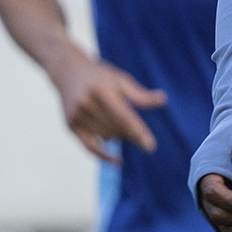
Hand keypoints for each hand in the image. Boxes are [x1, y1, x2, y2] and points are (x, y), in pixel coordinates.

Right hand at [51, 47, 166, 159]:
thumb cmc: (101, 76)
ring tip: (124, 129)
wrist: (68, 71)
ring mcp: (76, 115)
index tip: (150, 146)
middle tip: (141, 137)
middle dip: (131, 134)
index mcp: (102, 90)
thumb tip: (163, 100)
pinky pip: (89, 146)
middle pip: (115, 128)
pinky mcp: (70, 124)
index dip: (138, 132)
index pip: (123, 116)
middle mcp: (86, 103)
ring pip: (105, 137)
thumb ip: (140, 95)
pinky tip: (117, 160)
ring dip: (118, 137)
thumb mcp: (121, 80)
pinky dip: (103, 155)